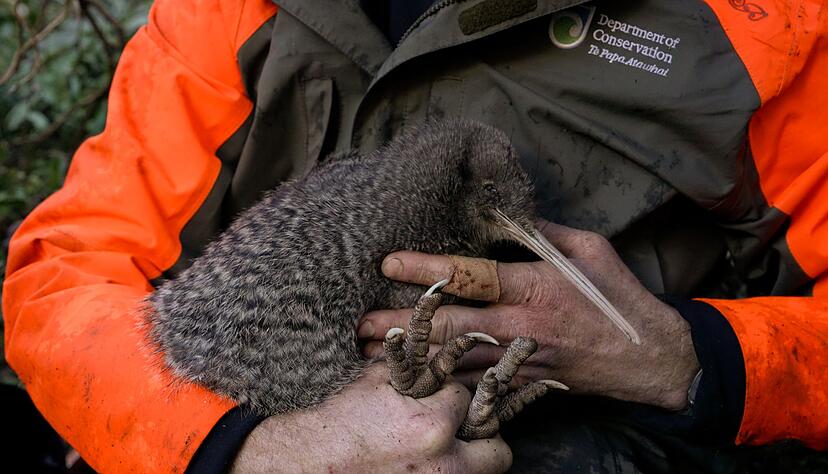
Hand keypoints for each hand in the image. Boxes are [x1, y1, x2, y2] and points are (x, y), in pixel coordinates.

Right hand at [231, 363, 511, 472]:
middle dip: (484, 437)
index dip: (453, 396)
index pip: (466, 400)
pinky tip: (430, 462)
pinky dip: (451, 471)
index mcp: (431, 425)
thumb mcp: (378, 380)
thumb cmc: (342, 418)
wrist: (312, 461)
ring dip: (472, 459)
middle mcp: (442, 463)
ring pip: (483, 473)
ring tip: (450, 449)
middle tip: (466, 430)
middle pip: (496, 451)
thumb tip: (439, 346)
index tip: (439, 399)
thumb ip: (413, 360)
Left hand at [359, 219, 699, 410]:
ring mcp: (521, 357)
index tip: (389, 264)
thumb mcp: (590, 250)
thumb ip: (544, 233)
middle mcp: (523, 323)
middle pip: (450, 324)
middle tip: (361, 324)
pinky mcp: (524, 379)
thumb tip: (506, 215)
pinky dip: (442, 380)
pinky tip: (415, 379)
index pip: (471, 275)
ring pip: (456, 358)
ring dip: (413, 356)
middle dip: (403, 325)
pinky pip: (477, 381)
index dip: (427, 269)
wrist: (649, 358)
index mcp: (536, 285)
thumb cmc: (619, 297)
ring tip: (371, 356)